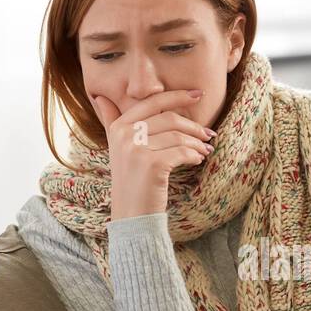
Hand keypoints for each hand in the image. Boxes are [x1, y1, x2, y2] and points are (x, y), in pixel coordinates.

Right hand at [92, 89, 216, 220]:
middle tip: (208, 134)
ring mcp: (136, 149)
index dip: (178, 96)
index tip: (199, 95)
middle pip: (169, 118)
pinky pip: (181, 152)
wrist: (131, 215)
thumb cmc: (130, 181)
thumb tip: (101, 97)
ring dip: (197, 143)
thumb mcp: (117, 149)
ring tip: (204, 150)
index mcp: (118, 127)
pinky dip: (194, 155)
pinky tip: (198, 160)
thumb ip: (111, 122)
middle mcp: (124, 135)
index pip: (152, 102)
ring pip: (178, 136)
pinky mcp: (151, 164)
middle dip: (193, 125)